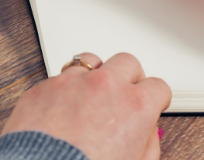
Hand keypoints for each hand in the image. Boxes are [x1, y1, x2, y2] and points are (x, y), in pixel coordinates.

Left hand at [2, 53, 170, 159]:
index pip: (158, 86)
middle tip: (122, 95)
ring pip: (90, 61)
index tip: (150, 103)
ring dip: (94, 74)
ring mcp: (73, 81)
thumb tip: (146, 132)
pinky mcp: (45, 85)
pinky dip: (64, 89)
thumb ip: (147, 143)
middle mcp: (105, 85)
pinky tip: (62, 107)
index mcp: (135, 105)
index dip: (155, 98)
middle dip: (128, 77)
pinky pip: (59, 77)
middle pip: (127, 62)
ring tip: (90, 95)